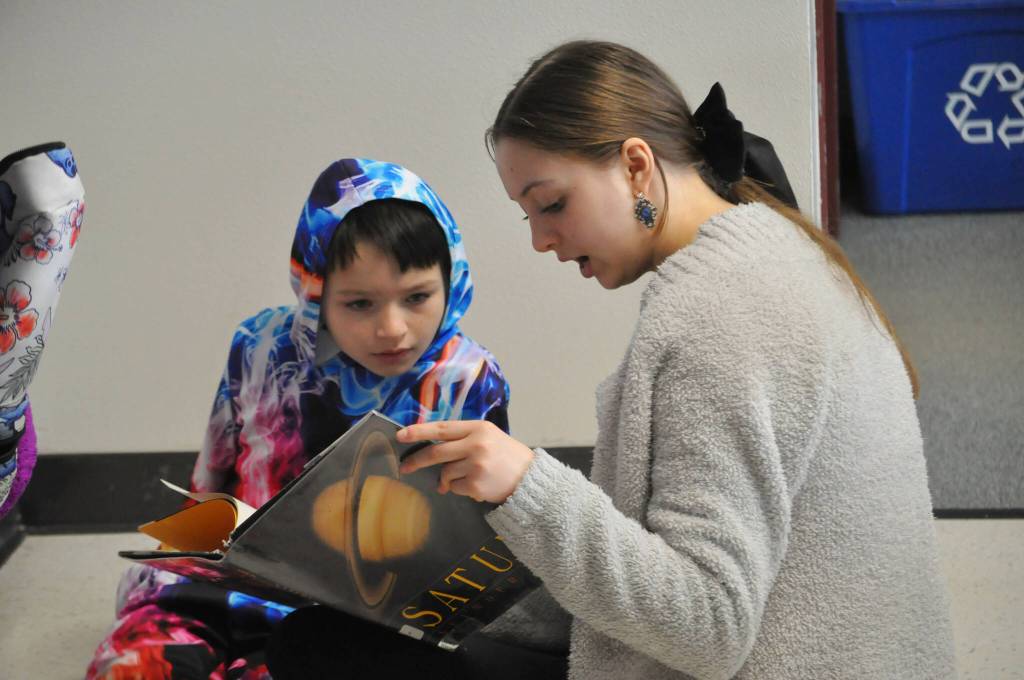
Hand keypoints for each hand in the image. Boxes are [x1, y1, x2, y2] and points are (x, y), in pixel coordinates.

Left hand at [396, 420, 534, 503]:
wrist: (530, 478)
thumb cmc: (506, 456)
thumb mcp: (488, 437)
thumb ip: (463, 438)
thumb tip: (431, 448)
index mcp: (478, 428)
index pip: (442, 428)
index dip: (419, 431)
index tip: (401, 436)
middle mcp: (476, 445)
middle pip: (436, 452)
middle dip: (417, 460)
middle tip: (405, 467)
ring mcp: (476, 466)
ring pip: (445, 473)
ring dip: (447, 479)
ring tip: (462, 479)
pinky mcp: (476, 485)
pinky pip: (454, 488)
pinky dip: (459, 489)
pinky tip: (474, 486)